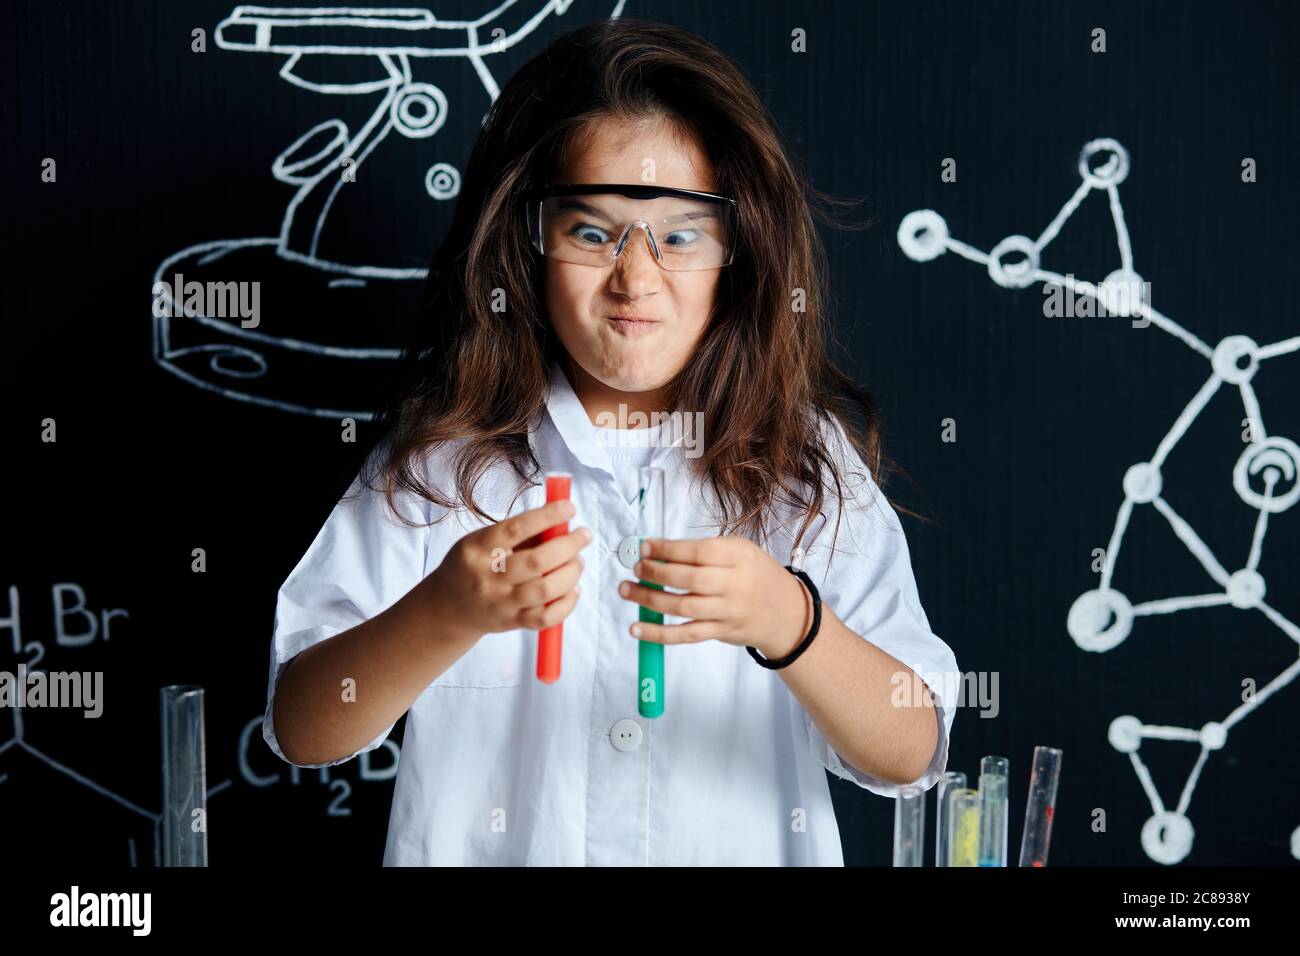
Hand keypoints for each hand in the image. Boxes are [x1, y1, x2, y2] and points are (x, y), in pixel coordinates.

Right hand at [430, 498, 590, 637]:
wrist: (449, 607)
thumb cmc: (473, 565)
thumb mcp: (482, 540)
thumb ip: (518, 532)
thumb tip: (560, 518)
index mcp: (477, 549)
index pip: (516, 529)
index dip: (547, 517)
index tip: (569, 508)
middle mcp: (488, 578)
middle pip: (537, 561)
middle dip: (568, 545)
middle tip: (583, 535)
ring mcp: (501, 603)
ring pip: (545, 590)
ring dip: (571, 573)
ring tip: (578, 561)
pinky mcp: (512, 623)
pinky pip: (546, 617)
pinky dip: (567, 603)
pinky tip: (573, 589)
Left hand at [617, 536, 810, 657]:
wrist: (786, 613)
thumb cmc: (756, 575)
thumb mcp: (740, 552)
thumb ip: (704, 551)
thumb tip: (658, 551)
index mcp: (740, 556)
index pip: (699, 552)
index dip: (668, 549)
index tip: (645, 547)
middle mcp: (735, 584)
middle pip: (690, 579)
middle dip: (656, 572)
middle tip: (636, 568)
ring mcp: (727, 611)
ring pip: (684, 607)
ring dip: (650, 599)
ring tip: (627, 589)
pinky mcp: (720, 633)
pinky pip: (685, 634)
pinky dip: (658, 633)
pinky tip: (637, 628)